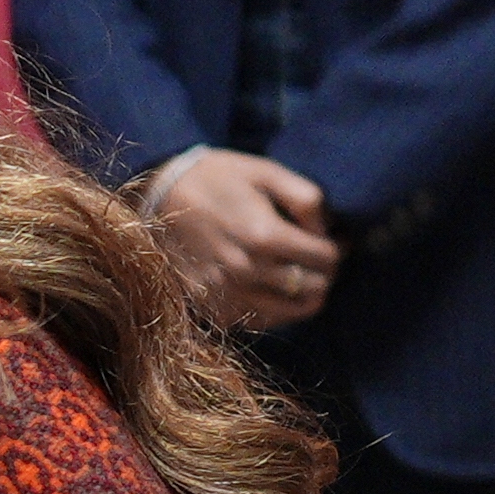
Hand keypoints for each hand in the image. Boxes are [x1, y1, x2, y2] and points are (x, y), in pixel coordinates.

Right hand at [146, 148, 339, 328]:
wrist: (157, 195)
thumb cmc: (216, 177)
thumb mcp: (266, 171)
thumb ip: (307, 198)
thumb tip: (330, 231)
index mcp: (266, 235)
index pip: (326, 258)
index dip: (338, 249)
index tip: (334, 241)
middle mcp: (248, 270)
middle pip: (313, 287)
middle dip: (325, 273)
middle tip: (319, 261)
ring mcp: (226, 292)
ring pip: (288, 312)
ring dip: (304, 298)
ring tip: (303, 281)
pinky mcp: (209, 305)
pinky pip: (255, 321)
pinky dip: (271, 311)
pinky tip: (271, 292)